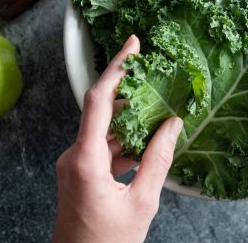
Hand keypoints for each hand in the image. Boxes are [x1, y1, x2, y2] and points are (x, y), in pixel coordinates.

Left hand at [52, 35, 182, 242]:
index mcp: (85, 160)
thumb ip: (159, 159)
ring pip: (104, 131)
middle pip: (102, 111)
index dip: (117, 68)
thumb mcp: (142, 201)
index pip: (98, 99)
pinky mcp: (78, 173)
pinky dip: (124, 142)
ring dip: (130, 122)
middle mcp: (73, 156)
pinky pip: (102, 147)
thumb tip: (173, 125)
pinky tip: (147, 145)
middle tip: (157, 80)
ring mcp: (73, 164)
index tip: (133, 44)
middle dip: (130, 94)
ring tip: (160, 114)